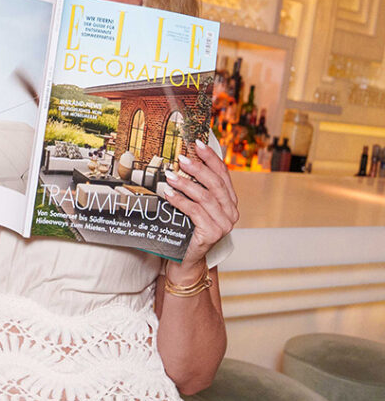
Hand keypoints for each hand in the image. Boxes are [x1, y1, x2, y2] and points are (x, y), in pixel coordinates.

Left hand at [162, 139, 238, 277]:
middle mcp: (231, 211)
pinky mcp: (213, 234)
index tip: (197, 143)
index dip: (211, 157)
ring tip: (169, 176)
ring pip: (205, 197)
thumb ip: (194, 187)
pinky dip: (181, 201)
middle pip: (215, 184)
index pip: (223, 174)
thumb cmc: (187, 227)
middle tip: (181, 159)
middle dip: (198, 168)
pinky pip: (196, 212)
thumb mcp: (193, 204)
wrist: (185, 257)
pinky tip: (168, 194)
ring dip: (186, 184)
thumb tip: (181, 160)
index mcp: (229, 200)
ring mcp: (224, 224)